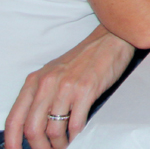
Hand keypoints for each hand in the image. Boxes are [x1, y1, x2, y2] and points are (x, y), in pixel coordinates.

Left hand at [5, 27, 134, 148]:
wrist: (109, 40)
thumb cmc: (83, 58)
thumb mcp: (53, 73)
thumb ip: (41, 96)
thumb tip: (34, 125)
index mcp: (35, 81)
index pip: (15, 118)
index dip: (12, 141)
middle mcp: (47, 84)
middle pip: (33, 129)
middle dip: (39, 147)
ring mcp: (66, 87)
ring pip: (53, 129)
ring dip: (59, 143)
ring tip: (64, 144)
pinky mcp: (86, 90)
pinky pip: (76, 122)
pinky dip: (76, 133)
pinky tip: (78, 133)